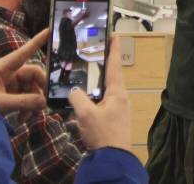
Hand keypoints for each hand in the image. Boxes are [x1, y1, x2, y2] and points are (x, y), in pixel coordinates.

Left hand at [0, 28, 47, 115]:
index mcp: (2, 68)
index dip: (37, 41)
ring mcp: (6, 84)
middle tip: (43, 104)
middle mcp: (6, 73)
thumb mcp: (0, 103)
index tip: (49, 30)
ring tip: (28, 117)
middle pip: (31, 75)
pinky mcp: (5, 94)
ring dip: (32, 102)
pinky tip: (22, 118)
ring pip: (29, 88)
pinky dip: (25, 107)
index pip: (24, 52)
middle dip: (38, 90)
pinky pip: (23, 97)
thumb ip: (23, 102)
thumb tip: (44, 102)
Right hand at [68, 36, 131, 150]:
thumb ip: (78, 98)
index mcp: (117, 92)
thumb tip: (73, 90)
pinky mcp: (112, 119)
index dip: (113, 49)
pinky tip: (83, 100)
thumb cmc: (103, 133)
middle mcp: (120, 97)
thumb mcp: (86, 114)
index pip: (115, 65)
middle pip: (111, 76)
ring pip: (105, 90)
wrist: (112, 158)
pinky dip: (93, 97)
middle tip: (94, 52)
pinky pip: (101, 102)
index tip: (115, 35)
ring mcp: (117, 108)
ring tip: (85, 74)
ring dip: (96, 82)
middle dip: (103, 65)